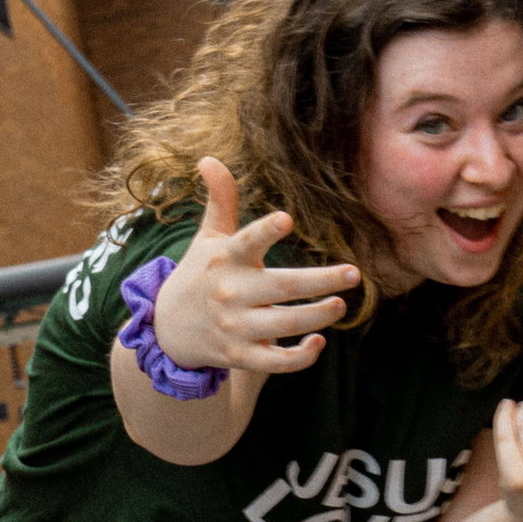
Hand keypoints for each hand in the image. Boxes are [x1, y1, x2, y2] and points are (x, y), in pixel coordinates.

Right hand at [153, 158, 359, 375]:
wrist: (169, 329)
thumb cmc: (200, 275)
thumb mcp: (207, 238)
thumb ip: (220, 201)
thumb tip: (209, 157)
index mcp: (226, 258)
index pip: (247, 242)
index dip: (266, 232)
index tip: (286, 219)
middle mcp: (231, 293)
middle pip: (283, 287)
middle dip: (321, 281)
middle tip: (353, 274)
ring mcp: (236, 327)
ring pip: (285, 325)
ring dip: (318, 316)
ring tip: (341, 304)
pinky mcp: (241, 356)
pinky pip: (276, 363)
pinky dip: (300, 357)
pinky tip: (319, 341)